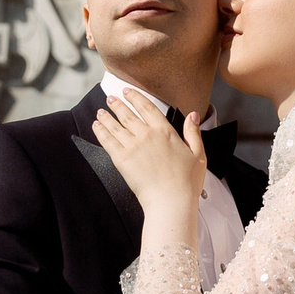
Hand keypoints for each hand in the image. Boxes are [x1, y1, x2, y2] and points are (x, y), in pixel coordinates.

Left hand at [92, 91, 206, 219]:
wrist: (171, 201)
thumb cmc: (186, 183)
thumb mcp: (198, 155)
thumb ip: (193, 133)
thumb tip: (193, 115)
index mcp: (165, 132)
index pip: (147, 108)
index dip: (136, 98)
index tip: (128, 92)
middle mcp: (147, 135)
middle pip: (128, 115)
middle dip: (117, 105)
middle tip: (110, 99)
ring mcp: (133, 147)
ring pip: (115, 126)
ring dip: (106, 116)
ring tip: (101, 111)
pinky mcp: (122, 160)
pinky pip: (108, 141)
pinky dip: (101, 131)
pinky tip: (97, 126)